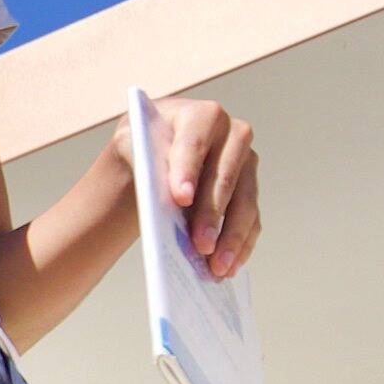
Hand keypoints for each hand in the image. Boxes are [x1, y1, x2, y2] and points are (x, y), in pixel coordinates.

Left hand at [147, 95, 261, 281]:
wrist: (155, 156)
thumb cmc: (143, 147)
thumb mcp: (132, 143)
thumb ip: (142, 156)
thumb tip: (162, 195)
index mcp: (202, 116)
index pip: (194, 142)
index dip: (186, 170)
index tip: (179, 198)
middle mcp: (233, 135)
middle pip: (225, 176)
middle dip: (212, 213)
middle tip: (199, 244)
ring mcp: (246, 163)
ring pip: (245, 202)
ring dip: (232, 237)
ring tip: (217, 267)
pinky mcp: (250, 189)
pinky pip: (252, 219)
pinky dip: (241, 245)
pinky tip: (229, 267)